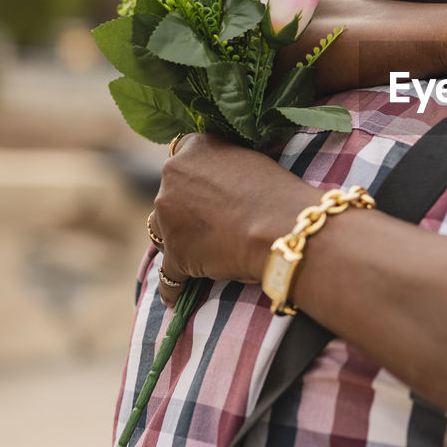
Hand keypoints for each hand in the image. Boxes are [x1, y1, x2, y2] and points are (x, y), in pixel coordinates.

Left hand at [150, 134, 317, 305]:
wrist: (283, 227)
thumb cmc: (278, 194)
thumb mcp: (249, 162)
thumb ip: (224, 167)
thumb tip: (218, 183)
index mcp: (194, 148)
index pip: (180, 155)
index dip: (192, 174)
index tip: (202, 186)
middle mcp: (172, 177)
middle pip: (169, 194)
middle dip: (182, 209)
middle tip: (208, 223)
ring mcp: (168, 216)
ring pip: (164, 231)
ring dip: (178, 241)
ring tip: (197, 257)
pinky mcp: (174, 254)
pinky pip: (168, 275)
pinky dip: (173, 286)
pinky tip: (175, 297)